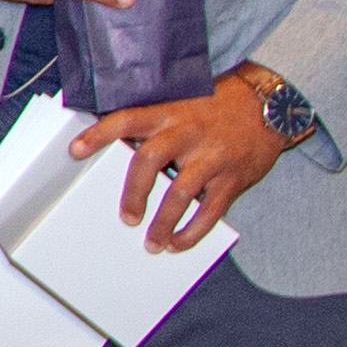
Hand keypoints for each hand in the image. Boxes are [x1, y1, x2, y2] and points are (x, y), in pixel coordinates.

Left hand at [72, 73, 288, 251]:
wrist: (271, 106)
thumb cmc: (217, 106)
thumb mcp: (182, 103)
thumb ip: (154, 123)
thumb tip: (116, 146)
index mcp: (168, 113)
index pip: (126, 120)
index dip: (99, 134)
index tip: (75, 150)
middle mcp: (187, 133)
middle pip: (150, 161)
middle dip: (134, 192)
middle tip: (126, 218)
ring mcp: (212, 156)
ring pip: (181, 193)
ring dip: (163, 222)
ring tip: (151, 243)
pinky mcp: (233, 178)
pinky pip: (211, 210)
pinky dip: (193, 231)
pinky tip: (178, 243)